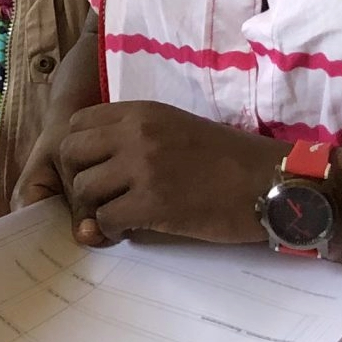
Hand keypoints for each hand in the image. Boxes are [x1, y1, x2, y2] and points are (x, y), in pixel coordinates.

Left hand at [13, 100, 280, 248]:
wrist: (271, 181)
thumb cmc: (229, 160)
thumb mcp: (175, 129)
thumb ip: (133, 140)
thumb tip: (96, 171)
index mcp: (140, 112)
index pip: (76, 125)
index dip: (78, 153)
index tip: (94, 172)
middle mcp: (135, 133)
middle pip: (69, 155)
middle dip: (76, 182)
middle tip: (98, 200)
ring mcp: (143, 166)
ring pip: (83, 190)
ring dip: (94, 209)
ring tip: (117, 216)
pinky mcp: (153, 202)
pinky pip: (105, 219)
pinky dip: (112, 230)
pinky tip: (131, 229)